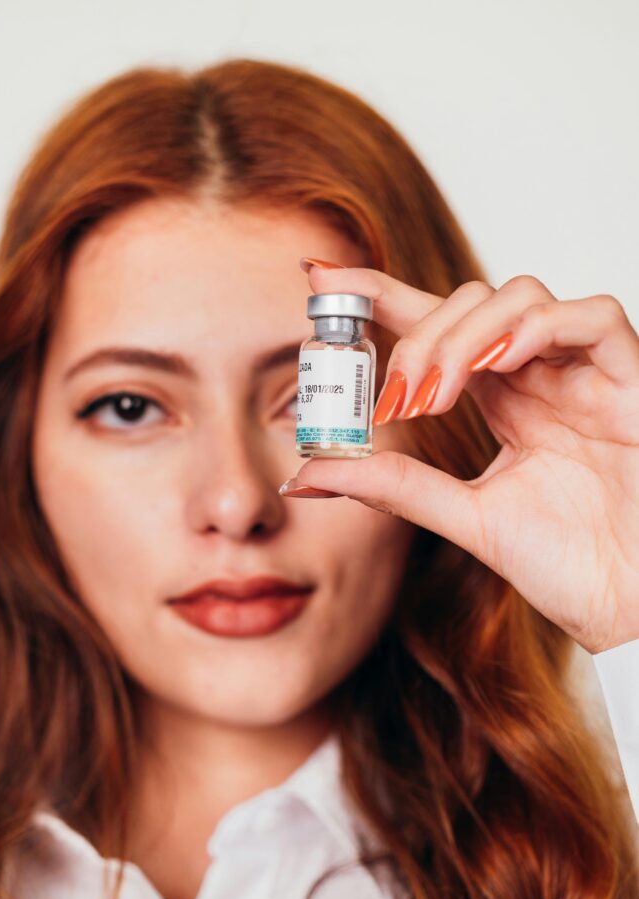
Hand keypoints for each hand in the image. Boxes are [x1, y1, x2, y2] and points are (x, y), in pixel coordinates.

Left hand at [282, 266, 638, 654]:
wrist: (627, 606)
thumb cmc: (567, 564)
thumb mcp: (464, 516)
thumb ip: (393, 487)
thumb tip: (306, 476)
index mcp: (505, 399)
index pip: (438, 326)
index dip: (382, 294)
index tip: (322, 278)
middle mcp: (541, 376)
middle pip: (471, 303)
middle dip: (419, 336)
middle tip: (394, 397)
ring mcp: (585, 374)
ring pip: (520, 298)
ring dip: (465, 334)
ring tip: (436, 394)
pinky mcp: (631, 382)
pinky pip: (593, 318)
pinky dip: (539, 327)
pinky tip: (499, 364)